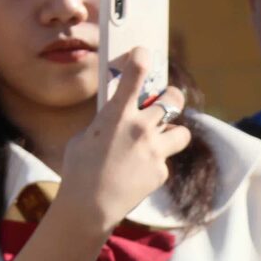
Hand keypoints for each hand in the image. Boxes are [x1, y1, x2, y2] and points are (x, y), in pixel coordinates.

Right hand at [57, 48, 191, 237]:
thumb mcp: (85, 137)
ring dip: (172, 132)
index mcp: (117, 116)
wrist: (90, 207)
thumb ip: (106, 123)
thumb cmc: (79, 170)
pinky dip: (154, 163)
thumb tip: (117, 117)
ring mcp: (154, 151)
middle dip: (173, 97)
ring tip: (159, 140)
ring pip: (181, 132)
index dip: (141, 59)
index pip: (135, 76)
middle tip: (168, 99)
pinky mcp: (161, 172)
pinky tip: (137, 173)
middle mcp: (141, 129)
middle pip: (174, 100)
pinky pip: (164, 161)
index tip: (143, 53)